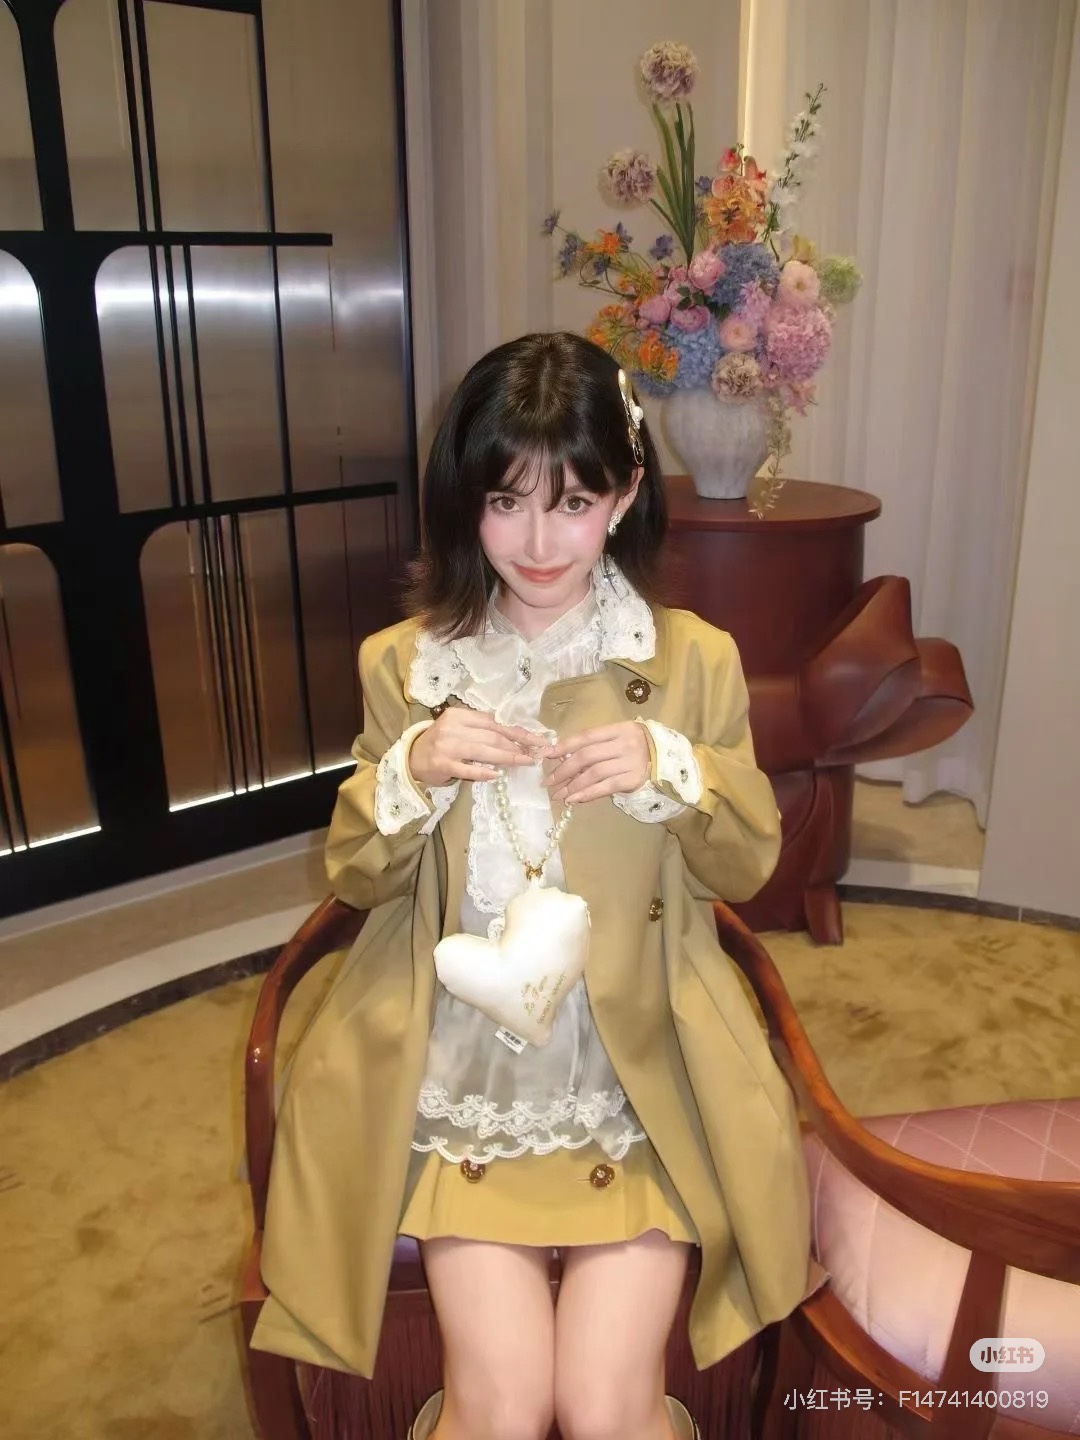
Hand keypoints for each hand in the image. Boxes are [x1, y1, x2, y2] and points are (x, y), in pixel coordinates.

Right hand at [409, 709, 542, 787]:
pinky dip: (485, 772)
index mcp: (459, 716)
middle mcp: (453, 728)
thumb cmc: (441, 742)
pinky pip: (469, 769)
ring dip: (508, 757)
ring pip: (484, 751)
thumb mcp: (459, 728)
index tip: (536, 739)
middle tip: (534, 753)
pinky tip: (498, 775)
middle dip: (517, 745)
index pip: (494, 722)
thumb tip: (516, 735)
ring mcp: (447, 747)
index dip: (517, 731)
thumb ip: (481, 728)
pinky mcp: (443, 765)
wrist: (412, 757)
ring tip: (524, 762)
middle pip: (492, 736)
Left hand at [541, 722, 649, 804]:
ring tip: (559, 795)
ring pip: (594, 774)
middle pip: (587, 756)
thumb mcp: (620, 738)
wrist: (667, 762)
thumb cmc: (637, 748)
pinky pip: (605, 787)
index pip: (587, 736)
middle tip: (548, 781)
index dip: (565, 745)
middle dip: (564, 770)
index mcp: (620, 729)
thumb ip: (597, 744)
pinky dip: (587, 794)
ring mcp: (631, 762)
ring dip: (572, 786)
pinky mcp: (633, 780)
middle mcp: (625, 744)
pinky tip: (574, 800)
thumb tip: (564, 756)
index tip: (547, 755)